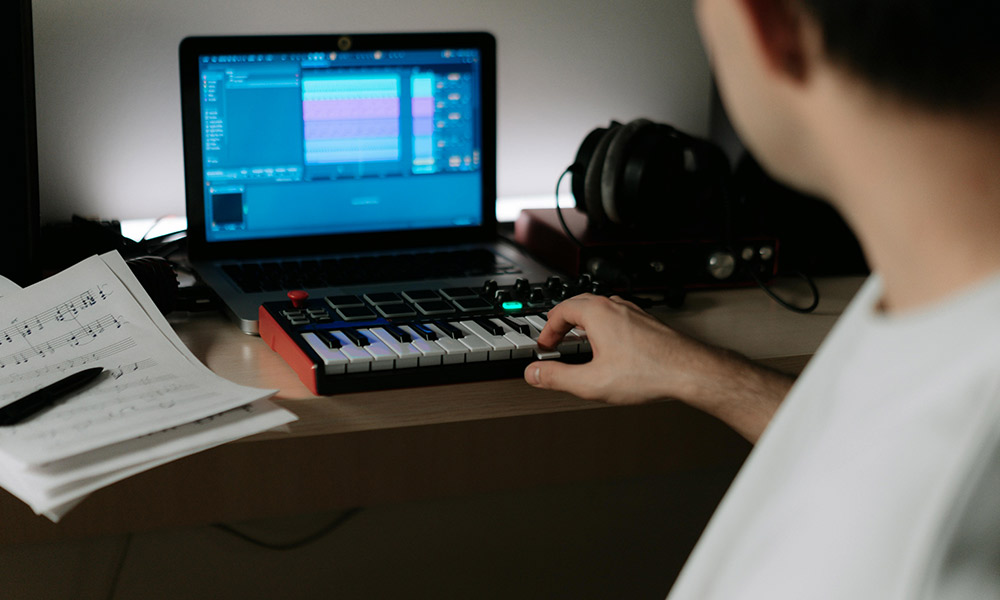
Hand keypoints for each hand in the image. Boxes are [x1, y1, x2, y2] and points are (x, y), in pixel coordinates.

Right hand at [523, 294, 790, 440]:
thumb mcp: (591, 382)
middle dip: (562, 322)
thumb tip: (533, 374)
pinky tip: (608, 347)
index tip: (544, 346)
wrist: (690, 371)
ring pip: (599, 308)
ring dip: (583, 322)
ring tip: (578, 341)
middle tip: (555, 339)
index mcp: (597, 313)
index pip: (560, 311)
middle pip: (578, 304)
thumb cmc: (650, 373)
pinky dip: (603, 326)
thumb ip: (557, 378)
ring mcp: (633, 312)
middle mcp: (615, 306)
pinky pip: (617, 316)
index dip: (547, 330)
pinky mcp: (647, 322)